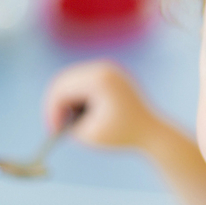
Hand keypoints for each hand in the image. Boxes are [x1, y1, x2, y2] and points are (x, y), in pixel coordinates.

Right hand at [43, 60, 158, 148]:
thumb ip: (66, 125)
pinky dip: (80, 99)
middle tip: (57, 127)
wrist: (153, 132)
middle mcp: (104, 68)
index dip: (52, 111)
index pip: (61, 90)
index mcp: (99, 80)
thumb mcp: (88, 135)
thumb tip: (54, 114)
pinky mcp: (111, 75)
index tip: (54, 131)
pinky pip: (84, 83)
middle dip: (58, 105)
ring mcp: (109, 69)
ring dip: (69, 102)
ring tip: (80, 123)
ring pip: (72, 82)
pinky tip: (89, 116)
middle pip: (64, 81)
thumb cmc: (123, 136)